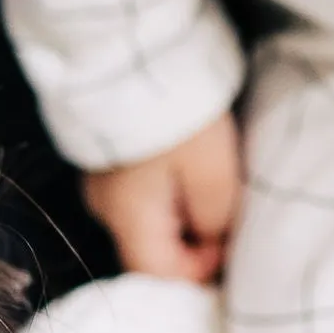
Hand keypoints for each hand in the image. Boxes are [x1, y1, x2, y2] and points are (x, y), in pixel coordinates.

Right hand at [81, 114, 242, 284]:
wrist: (140, 56)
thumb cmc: (183, 120)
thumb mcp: (214, 177)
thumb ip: (215, 224)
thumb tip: (213, 245)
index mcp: (126, 219)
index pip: (159, 276)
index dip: (199, 272)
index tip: (230, 241)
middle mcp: (105, 209)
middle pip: (152, 251)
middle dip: (194, 244)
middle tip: (231, 217)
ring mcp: (102, 182)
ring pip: (150, 222)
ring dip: (185, 217)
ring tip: (216, 190)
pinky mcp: (111, 159)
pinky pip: (144, 196)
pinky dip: (172, 196)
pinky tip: (194, 173)